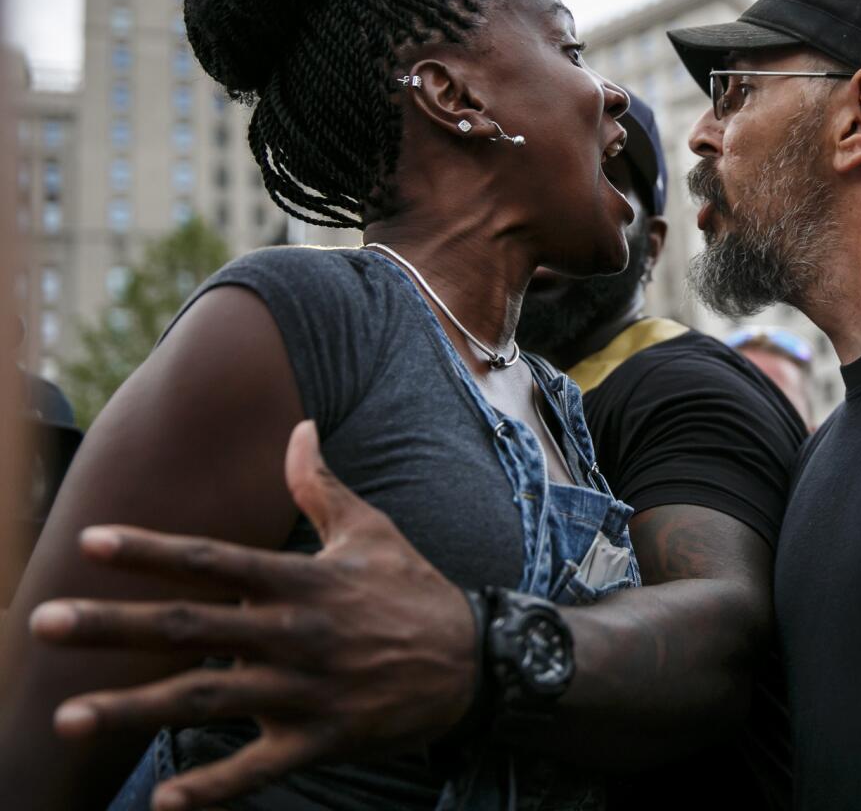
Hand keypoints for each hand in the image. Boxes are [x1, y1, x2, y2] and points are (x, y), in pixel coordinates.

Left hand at [28, 421, 476, 810]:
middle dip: (113, 626)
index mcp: (302, 580)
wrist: (474, 661)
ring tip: (68, 716)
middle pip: (190, 628)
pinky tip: (163, 802)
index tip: (91, 542)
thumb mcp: (372, 530)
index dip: (151, 550)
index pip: (213, 560)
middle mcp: (294, 633)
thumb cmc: (413, 590)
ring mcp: (305, 691)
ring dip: (134, 709)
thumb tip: (300, 429)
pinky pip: (256, 769)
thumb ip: (322, 486)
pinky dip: (211, 788)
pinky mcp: (320, 739)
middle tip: (43, 625)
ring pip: (206, 700)